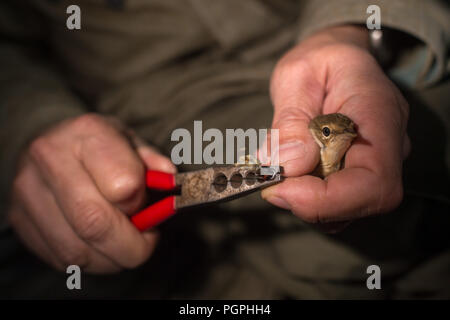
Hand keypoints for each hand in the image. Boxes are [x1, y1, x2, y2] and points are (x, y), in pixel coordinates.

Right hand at [8, 114, 175, 272]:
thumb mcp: (131, 141)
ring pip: (77, 250)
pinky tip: (98, 244)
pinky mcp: (20, 218)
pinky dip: (89, 261)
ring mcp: (28, 190)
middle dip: (131, 247)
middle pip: (95, 223)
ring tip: (122, 242)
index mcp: (88, 133)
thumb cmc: (100, 145)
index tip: (145, 206)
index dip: (140, 205)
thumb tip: (171, 181)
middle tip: (145, 242)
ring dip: (111, 258)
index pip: (122, 185)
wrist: (49, 141)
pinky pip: (60, 258)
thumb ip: (153, 161)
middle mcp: (51, 158)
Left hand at [262, 26, 409, 229]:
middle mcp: (389, 146)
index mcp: (379, 114)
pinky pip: (339, 203)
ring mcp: (379, 163)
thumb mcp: (296, 77)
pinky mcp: (361, 174)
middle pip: (361, 203)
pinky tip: (293, 172)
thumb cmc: (318, 61)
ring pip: (347, 210)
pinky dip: (309, 198)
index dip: (327, 199)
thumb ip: (292, 120)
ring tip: (282, 168)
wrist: (337, 60)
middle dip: (310, 202)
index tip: (281, 188)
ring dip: (307, 201)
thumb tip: (288, 166)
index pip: (373, 182)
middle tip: (272, 178)